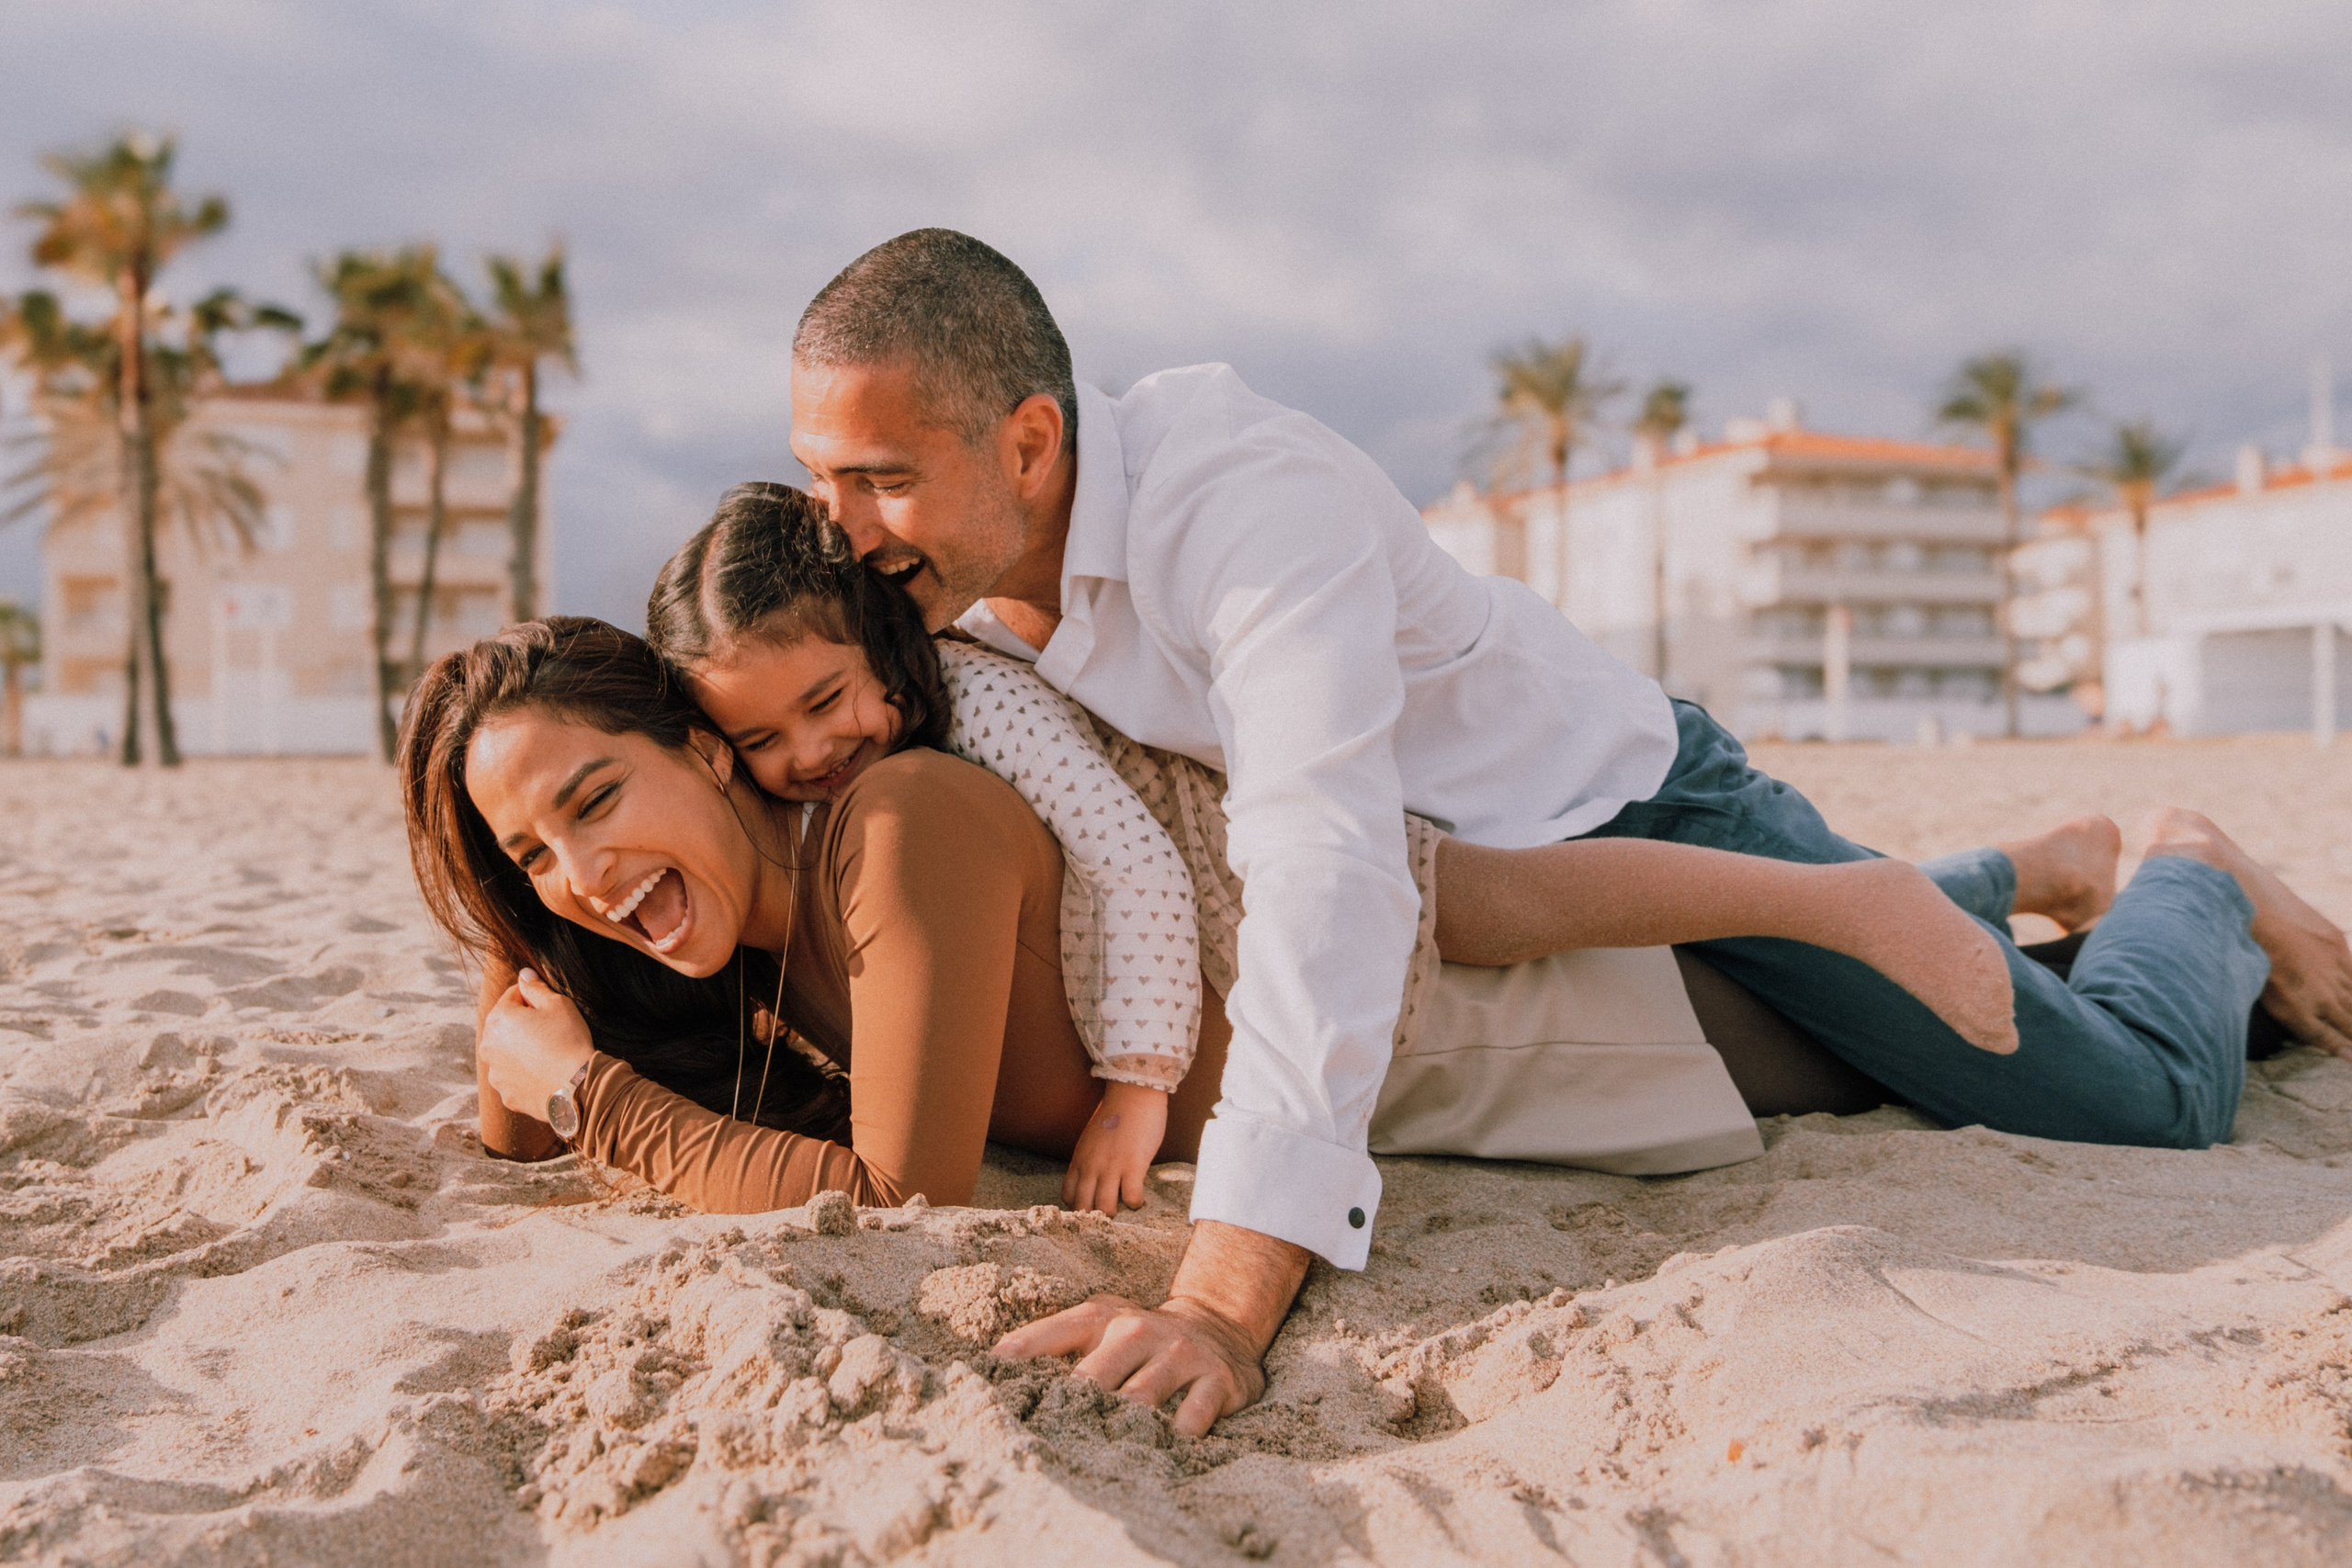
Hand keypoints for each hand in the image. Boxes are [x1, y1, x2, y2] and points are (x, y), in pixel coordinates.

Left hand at [478, 967, 595, 1120]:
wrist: (576, 1088)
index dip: (534, 999)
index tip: (551, 1010)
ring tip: (548, 1055)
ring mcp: (495, 1073)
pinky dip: (525, 1074)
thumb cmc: (568, 1040)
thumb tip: (524, 974)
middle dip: (523, 1025)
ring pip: (507, 1053)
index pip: (512, 996)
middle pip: (505, 1026)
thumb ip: (536, 987)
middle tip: (551, 1032)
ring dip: (521, 1050)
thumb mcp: (558, 1004)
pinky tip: (545, 1073)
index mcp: (498, 1018)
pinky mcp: (505, 1094)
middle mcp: (488, 1046)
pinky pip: (514, 1077)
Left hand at [992, 1220, 1309, 1435]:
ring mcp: (1179, 1354)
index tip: (986, 1391)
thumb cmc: (1138, 1339)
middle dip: (1068, 1415)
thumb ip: (1052, 1346)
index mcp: (1100, 1316)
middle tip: (1042, 1454)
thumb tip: (990, 1374)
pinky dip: (1172, 1443)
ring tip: (1095, 1466)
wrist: (1219, 1326)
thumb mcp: (1099, 1326)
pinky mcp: (1217, 1380)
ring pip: (1139, 1402)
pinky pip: (1191, 1421)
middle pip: (1092, 1379)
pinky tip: (1155, 1459)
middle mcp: (1138, 1329)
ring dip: (1118, 1434)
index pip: (1048, 1336)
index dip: (1016, 1361)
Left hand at [1062, 1081, 1168, 1214]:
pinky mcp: (1133, 1165)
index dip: (1079, 1206)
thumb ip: (1090, 1160)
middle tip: (1108, 1214)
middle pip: (1083, 1207)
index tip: (1091, 1207)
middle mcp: (1091, 1166)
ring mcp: (1111, 1167)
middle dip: (1094, 1217)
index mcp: (1079, 1159)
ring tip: (1124, 1207)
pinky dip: (1136, 1203)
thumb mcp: (1092, 1139)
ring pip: (1105, 1208)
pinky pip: (1131, 1198)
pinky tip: (1139, 1197)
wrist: (1133, 1094)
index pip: (1068, 1195)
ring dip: (1115, 1213)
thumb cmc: (1116, 1115)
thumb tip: (1095, 1179)